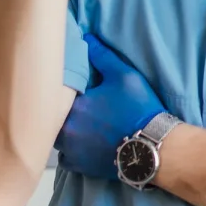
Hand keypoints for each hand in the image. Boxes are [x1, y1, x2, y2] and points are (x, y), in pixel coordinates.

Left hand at [55, 34, 167, 181]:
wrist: (154, 147)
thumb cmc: (139, 110)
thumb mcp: (124, 75)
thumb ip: (102, 56)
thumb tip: (86, 38)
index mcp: (72, 106)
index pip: (54, 95)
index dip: (62, 91)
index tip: (74, 90)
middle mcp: (65, 130)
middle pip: (52, 118)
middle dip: (61, 112)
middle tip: (78, 107)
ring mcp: (71, 151)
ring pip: (57, 139)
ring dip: (65, 132)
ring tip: (80, 127)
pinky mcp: (80, 167)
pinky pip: (66, 159)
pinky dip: (72, 152)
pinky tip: (84, 144)